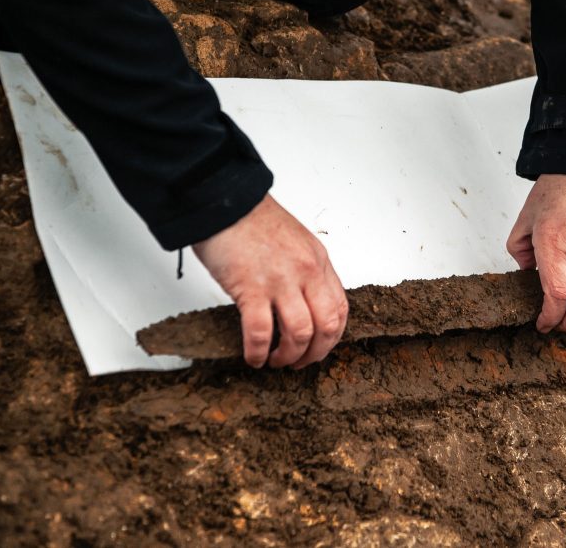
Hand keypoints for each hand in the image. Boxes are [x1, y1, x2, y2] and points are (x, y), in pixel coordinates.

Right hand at [193, 194, 347, 367]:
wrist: (225, 202)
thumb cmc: (253, 220)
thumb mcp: (296, 242)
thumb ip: (305, 270)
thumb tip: (304, 302)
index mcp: (318, 262)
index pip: (340, 308)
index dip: (333, 336)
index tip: (320, 347)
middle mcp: (306, 272)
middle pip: (327, 326)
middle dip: (315, 353)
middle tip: (299, 363)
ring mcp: (281, 281)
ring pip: (300, 334)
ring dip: (288, 356)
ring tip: (275, 361)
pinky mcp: (252, 287)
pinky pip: (261, 331)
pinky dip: (257, 352)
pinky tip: (252, 358)